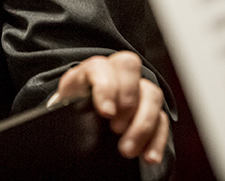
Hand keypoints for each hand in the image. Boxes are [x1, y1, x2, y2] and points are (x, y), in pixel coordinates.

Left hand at [53, 51, 167, 164]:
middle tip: (116, 128)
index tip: (106, 113)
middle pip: (130, 67)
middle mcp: (115, 73)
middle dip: (127, 100)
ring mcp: (136, 89)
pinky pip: (162, 119)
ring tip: (127, 150)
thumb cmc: (68, 112)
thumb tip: (62, 113)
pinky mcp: (150, 110)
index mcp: (88, 71)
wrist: (77, 122)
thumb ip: (65, 106)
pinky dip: (157, 139)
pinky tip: (149, 157)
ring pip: (151, 93)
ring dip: (143, 124)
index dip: (105, 87)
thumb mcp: (63, 107)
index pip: (99, 66)